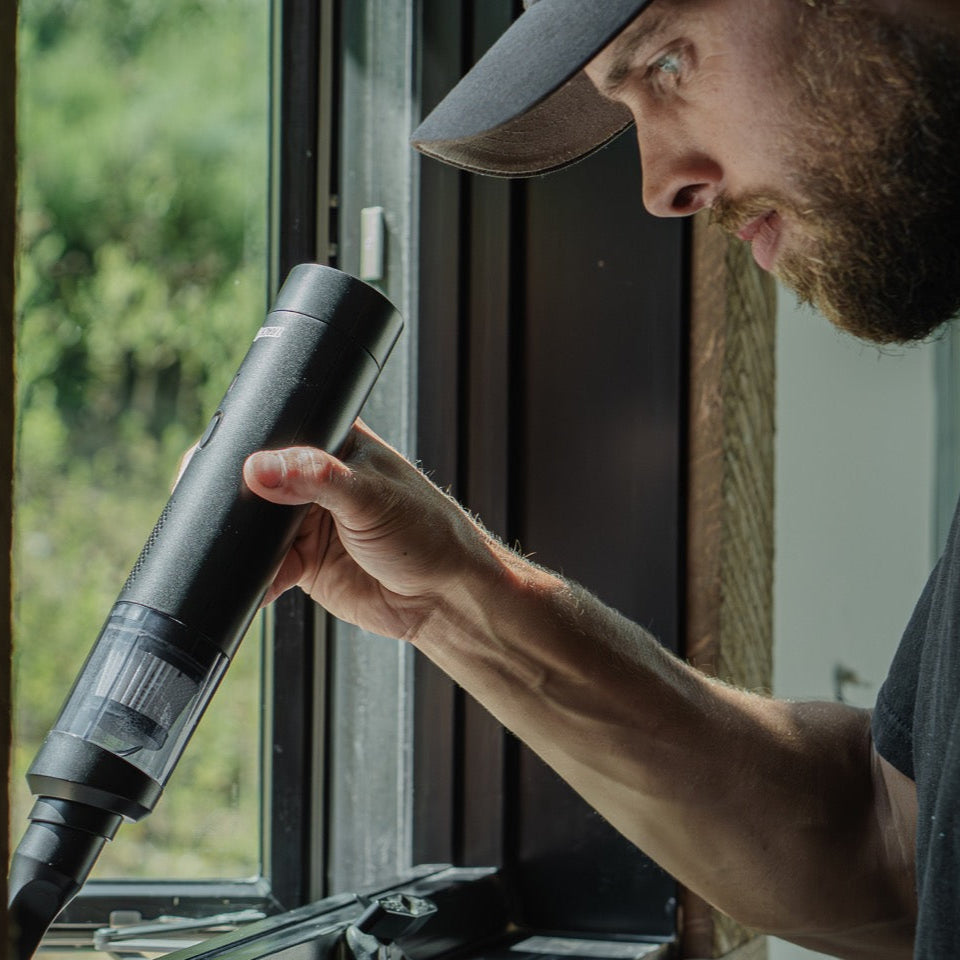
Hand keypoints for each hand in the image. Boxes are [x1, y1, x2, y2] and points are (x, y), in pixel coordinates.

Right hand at [243, 420, 491, 640]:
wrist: (441, 598)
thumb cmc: (427, 532)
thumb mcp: (371, 495)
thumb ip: (317, 478)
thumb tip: (262, 469)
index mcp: (337, 443)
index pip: (285, 433)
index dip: (259, 447)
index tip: (244, 468)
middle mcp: (316, 479)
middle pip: (262, 482)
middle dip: (248, 501)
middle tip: (247, 516)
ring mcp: (307, 521)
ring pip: (259, 528)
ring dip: (250, 542)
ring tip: (254, 551)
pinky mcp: (303, 561)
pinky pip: (267, 566)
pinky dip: (260, 576)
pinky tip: (265, 582)